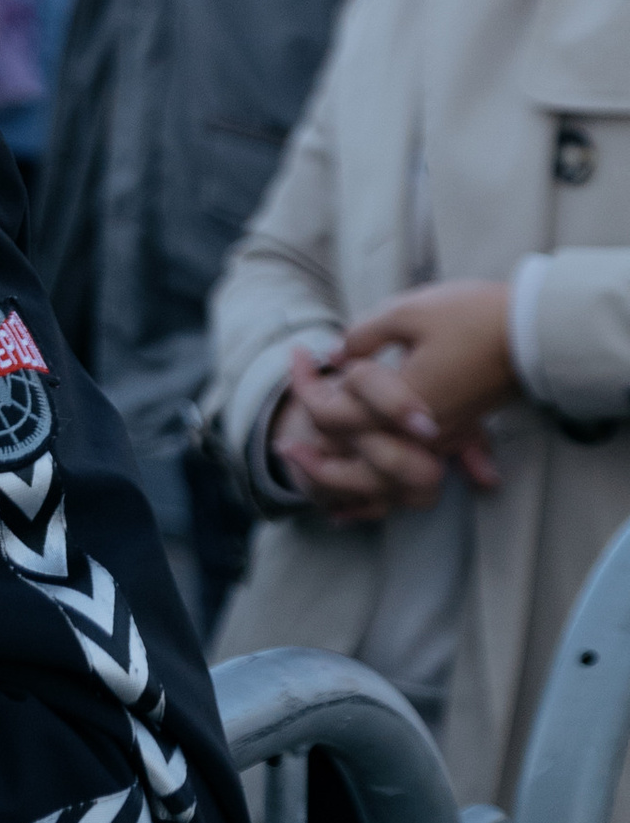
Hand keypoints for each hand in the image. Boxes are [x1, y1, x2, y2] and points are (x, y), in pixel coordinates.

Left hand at [267, 283, 513, 519]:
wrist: (532, 330)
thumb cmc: (470, 316)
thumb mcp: (408, 313)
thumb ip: (365, 337)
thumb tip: (336, 356)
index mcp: (402, 399)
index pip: (337, 412)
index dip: (305, 384)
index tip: (295, 356)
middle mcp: (422, 431)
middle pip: (355, 456)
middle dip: (316, 447)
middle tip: (290, 432)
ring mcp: (443, 438)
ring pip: (386, 480)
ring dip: (347, 483)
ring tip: (318, 475)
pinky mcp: (458, 436)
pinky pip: (418, 479)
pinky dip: (383, 496)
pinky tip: (354, 509)